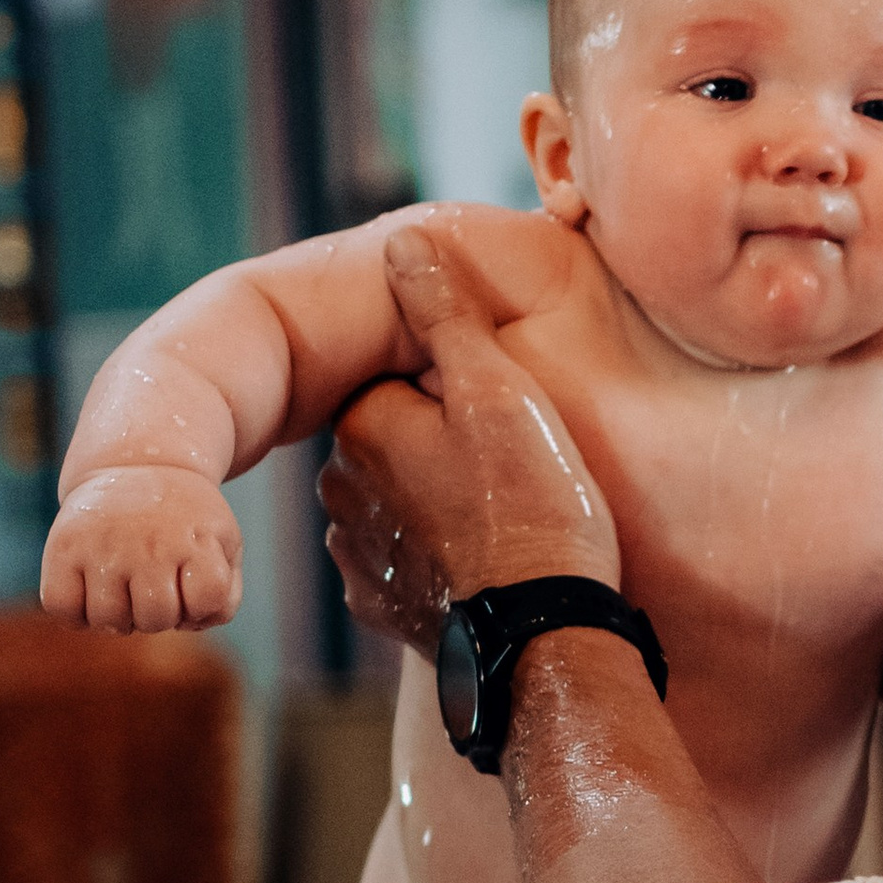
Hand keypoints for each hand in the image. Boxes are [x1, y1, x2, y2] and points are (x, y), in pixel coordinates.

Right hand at [41, 467, 243, 631]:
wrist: (137, 467)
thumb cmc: (184, 523)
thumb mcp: (222, 544)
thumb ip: (223, 595)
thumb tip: (190, 624)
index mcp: (197, 539)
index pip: (209, 598)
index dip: (201, 608)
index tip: (190, 585)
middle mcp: (149, 542)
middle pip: (155, 617)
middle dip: (157, 618)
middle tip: (152, 590)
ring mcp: (104, 545)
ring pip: (107, 619)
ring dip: (116, 620)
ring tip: (122, 592)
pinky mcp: (63, 547)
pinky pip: (62, 608)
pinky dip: (74, 615)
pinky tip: (90, 593)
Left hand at [318, 224, 617, 655]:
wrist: (542, 638)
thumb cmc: (532, 508)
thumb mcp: (500, 392)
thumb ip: (446, 316)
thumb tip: (401, 244)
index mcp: (362, 426)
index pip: (402, 381)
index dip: (459, 392)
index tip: (507, 417)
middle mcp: (340, 489)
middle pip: (396, 442)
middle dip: (439, 447)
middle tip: (514, 469)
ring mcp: (356, 556)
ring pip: (398, 503)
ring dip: (436, 505)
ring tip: (505, 521)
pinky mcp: (382, 609)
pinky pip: (404, 564)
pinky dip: (436, 562)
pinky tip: (483, 568)